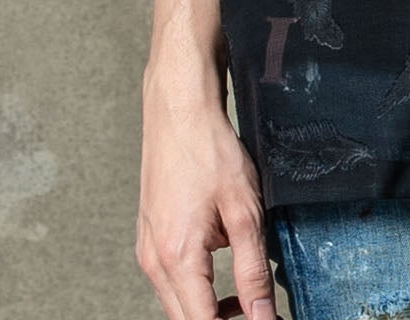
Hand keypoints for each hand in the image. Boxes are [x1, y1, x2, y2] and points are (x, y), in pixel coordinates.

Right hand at [135, 55, 278, 319]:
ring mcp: (147, 250)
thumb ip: (252, 269)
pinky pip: (171, 281)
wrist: (179, 110)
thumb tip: (262, 315)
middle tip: (257, 313)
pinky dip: (196, 288)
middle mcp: (154, 261)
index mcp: (176, 258)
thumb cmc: (208, 149)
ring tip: (245, 298)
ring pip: (177, 304)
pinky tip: (221, 271)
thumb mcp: (244, 210)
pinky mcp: (149, 238)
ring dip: (208, 310)